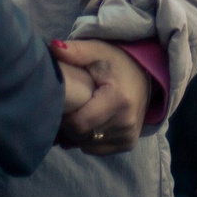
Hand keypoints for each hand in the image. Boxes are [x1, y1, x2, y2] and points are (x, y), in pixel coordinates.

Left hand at [53, 38, 151, 155]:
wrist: (145, 74)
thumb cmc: (116, 62)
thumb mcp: (96, 51)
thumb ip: (74, 51)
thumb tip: (52, 47)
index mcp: (119, 100)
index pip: (79, 124)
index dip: (64, 117)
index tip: (61, 104)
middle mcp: (127, 122)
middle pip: (82, 137)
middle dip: (68, 126)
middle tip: (66, 108)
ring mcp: (129, 136)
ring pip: (87, 145)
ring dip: (77, 135)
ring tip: (78, 113)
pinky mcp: (128, 143)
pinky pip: (97, 149)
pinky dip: (88, 140)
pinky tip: (89, 122)